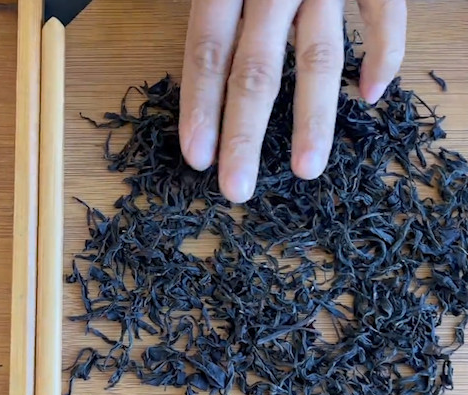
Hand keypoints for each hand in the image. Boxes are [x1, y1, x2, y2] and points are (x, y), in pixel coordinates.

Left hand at [179, 0, 405, 202]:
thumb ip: (217, 10)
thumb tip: (204, 71)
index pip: (208, 52)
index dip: (200, 105)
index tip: (198, 158)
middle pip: (255, 69)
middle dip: (244, 134)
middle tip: (237, 188)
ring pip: (319, 56)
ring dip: (313, 118)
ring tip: (307, 169)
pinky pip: (385, 17)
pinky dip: (382, 57)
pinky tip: (370, 97)